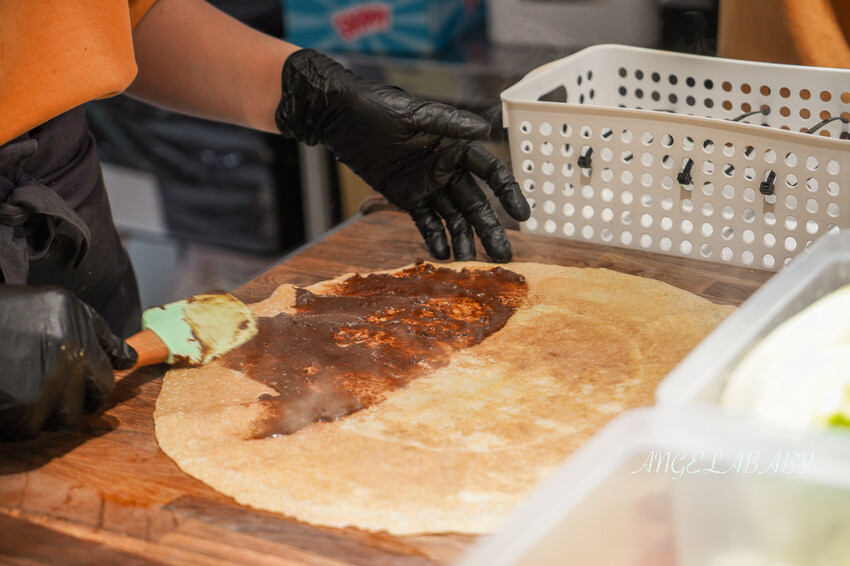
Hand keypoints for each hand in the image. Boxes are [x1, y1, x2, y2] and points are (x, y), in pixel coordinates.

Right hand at [0, 286, 137, 440]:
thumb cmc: (1, 316)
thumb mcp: (51, 306)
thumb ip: (94, 332)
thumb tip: (129, 359)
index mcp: (75, 319)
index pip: (106, 366)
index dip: (93, 379)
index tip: (84, 379)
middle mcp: (70, 349)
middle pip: (94, 396)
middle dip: (75, 399)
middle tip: (45, 387)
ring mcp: (49, 380)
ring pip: (65, 419)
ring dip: (45, 413)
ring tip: (20, 389)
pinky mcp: (24, 408)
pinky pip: (32, 430)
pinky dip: (17, 423)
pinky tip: (5, 399)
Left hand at [275, 49, 529, 261]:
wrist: (342, 120)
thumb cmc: (379, 108)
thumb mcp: (415, 114)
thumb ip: (450, 123)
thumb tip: (486, 129)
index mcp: (456, 147)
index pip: (490, 173)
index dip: (508, 192)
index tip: (522, 215)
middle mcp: (447, 169)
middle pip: (475, 204)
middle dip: (489, 229)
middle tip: (502, 256)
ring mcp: (428, 186)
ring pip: (453, 218)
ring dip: (463, 240)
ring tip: (469, 264)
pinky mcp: (407, 198)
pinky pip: (426, 222)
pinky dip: (435, 238)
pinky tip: (443, 255)